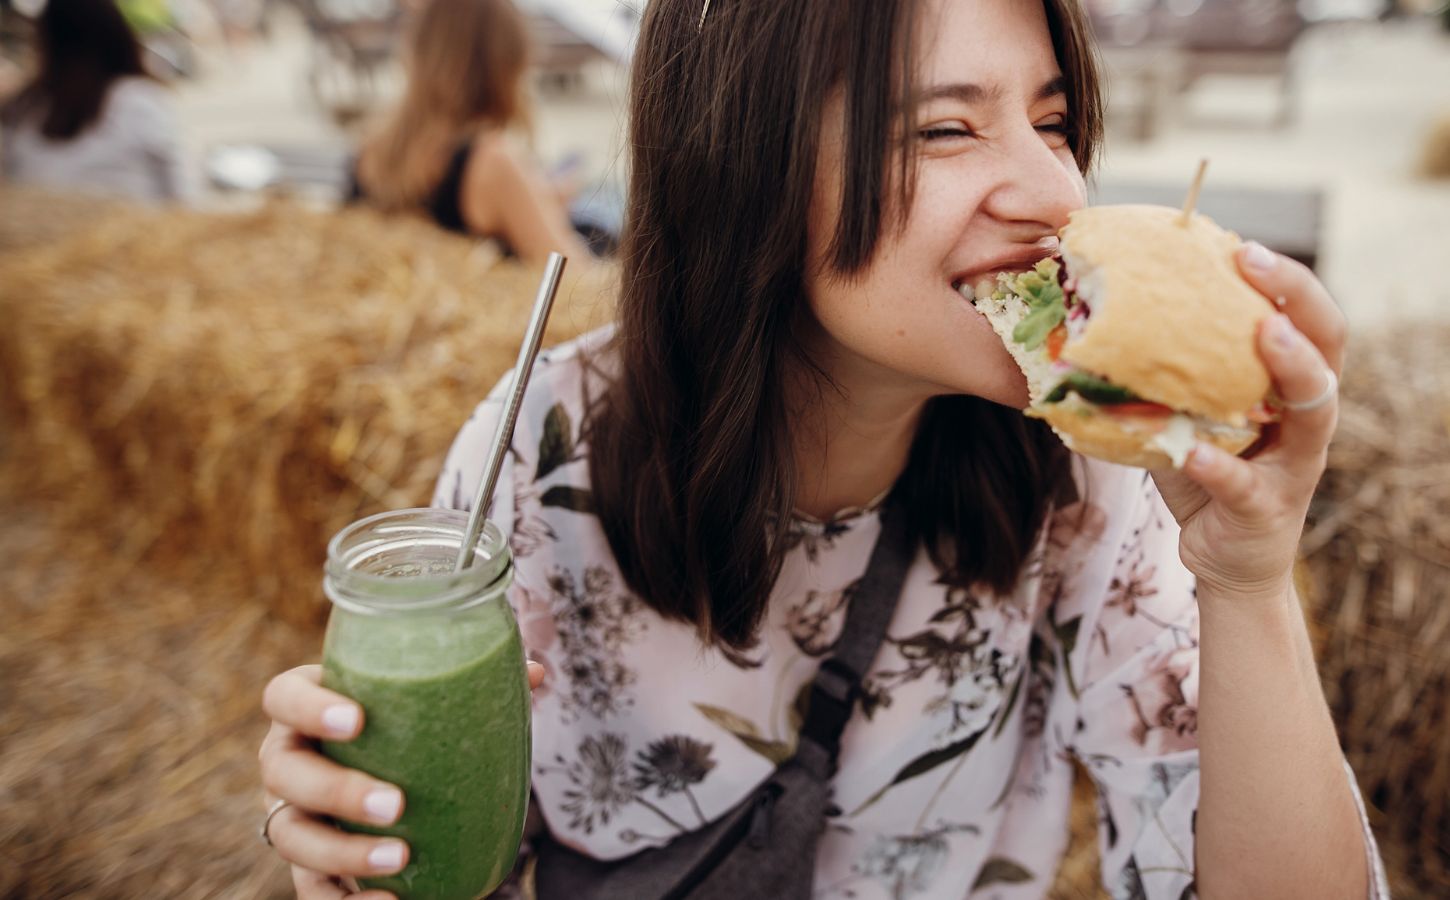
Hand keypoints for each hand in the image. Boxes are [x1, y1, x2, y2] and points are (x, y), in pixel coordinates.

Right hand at [259, 661, 546, 898]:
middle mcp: (289, 758)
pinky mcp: (306, 862)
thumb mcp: (430, 701)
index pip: (285, 696)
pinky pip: (311, 888)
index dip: (310, 707)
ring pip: (291, 835)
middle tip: (395, 804)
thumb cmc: (407, 725)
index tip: (356, 720)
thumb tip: (538, 673)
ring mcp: (291, 812)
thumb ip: (475, 685)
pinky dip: (343, 899)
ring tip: (399, 858)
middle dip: (336, 791)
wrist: (388, 772)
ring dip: (342, 852)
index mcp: (309, 707)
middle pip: (284, 771)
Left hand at [1151, 242, 1344, 600]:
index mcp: (1290, 386)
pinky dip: (1218, 467)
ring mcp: (1295, 464)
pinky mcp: (1267, 509)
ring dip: (1292, 367)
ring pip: (1315, 411)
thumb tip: (1089, 318)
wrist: (1225, 558)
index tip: (1241, 245)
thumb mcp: (1185, 413)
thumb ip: (1163, 372)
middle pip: (1327, 346)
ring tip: (1265, 335)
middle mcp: (1308, 417)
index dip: (1284, 279)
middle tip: (1254, 261)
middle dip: (1296, 299)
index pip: (1306, 318)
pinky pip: (1246, 484)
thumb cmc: (1206, 472)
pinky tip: (1190, 452)